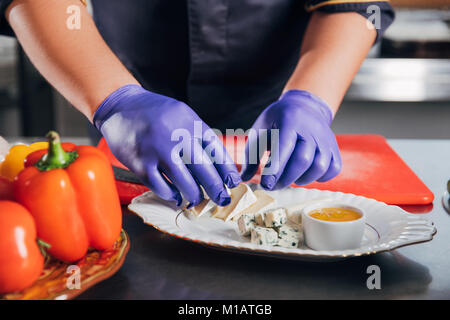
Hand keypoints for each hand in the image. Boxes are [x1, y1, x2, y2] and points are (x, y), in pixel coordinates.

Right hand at [94, 85, 240, 205]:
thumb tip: (218, 166)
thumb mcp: (183, 115)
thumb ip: (198, 136)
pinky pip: (161, 187)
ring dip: (194, 195)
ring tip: (197, 199)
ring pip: (184, 182)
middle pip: (204, 170)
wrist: (120, 106)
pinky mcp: (140, 163)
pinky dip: (171, 194)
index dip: (227, 170)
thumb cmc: (157, 113)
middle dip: (216, 189)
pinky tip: (176, 195)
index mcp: (190, 122)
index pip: (216, 151)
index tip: (234, 183)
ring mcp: (157, 151)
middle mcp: (176, 136)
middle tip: (222, 199)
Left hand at [241, 90, 341, 189]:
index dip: (274, 169)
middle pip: (303, 160)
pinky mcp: (334, 148)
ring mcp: (326, 139)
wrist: (304, 106)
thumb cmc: (278, 121)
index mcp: (290, 121)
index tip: (265, 184)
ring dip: (302, 179)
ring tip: (289, 179)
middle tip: (273, 185)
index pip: (283, 148)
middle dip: (286, 178)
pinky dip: (321, 177)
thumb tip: (243, 179)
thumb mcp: (260, 132)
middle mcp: (311, 129)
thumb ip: (252, 156)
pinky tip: (306, 175)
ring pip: (320, 166)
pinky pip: (333, 168)